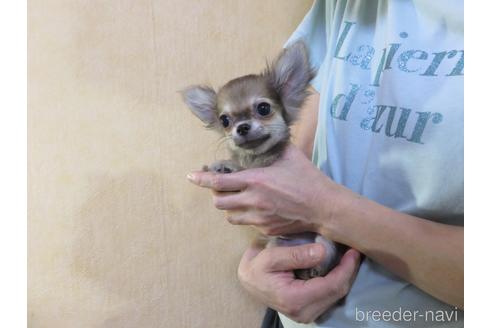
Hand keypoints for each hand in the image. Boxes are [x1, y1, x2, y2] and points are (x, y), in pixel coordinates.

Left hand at [187, 145, 353, 236]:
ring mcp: (258, 217)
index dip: (201, 179)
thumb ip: (273, 145)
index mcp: (255, 180)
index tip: (191, 176)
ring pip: (230, 216)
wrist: (323, 208)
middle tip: (223, 188)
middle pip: (218, 202)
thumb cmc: (308, 179)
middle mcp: (252, 200)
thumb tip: (267, 134)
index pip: (218, 181)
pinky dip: (247, 216)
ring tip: (239, 199)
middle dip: (217, 195)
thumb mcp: (290, 155)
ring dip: (230, 207)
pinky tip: (258, 209)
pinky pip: (247, 224)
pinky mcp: (265, 228)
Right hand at [238, 242, 360, 323]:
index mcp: (295, 299)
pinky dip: (337, 280)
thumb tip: (322, 251)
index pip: (332, 285)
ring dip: (345, 276)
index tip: (353, 251)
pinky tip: (338, 266)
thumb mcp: (270, 256)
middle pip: (339, 292)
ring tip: (347, 256)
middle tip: (353, 250)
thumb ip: (295, 254)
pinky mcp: (309, 311)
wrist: (249, 281)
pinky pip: (331, 296)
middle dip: (349, 271)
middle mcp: (304, 313)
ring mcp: (307, 315)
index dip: (346, 268)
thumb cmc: (257, 268)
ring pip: (337, 295)